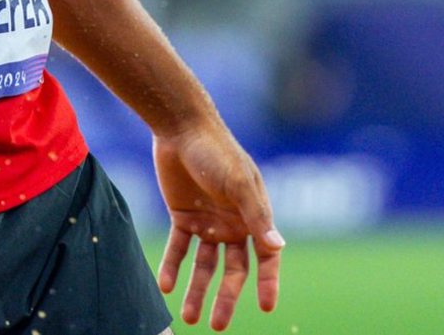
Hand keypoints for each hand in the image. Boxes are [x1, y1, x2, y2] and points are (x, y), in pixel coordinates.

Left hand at [154, 122, 283, 329]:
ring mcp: (207, 220)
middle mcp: (232, 222)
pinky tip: (165, 285)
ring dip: (197, 290)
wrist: (181, 127)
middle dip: (227, 297)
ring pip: (204, 265)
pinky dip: (172, 267)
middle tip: (217, 325)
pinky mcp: (182, 216)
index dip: (268, 281)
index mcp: (253, 214)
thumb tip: (278, 247)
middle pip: (233, 269)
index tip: (267, 307)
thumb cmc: (216, 150)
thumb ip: (256, 215)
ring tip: (188, 317)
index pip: (266, 255)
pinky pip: (178, 249)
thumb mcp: (238, 182)